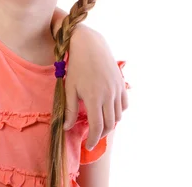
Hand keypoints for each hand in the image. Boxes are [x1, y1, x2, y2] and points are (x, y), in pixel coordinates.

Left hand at [64, 26, 127, 149]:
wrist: (89, 45)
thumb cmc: (75, 66)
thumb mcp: (69, 88)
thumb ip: (68, 109)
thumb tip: (66, 127)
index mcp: (93, 98)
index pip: (97, 127)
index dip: (93, 139)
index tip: (88, 145)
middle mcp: (108, 96)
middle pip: (110, 124)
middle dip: (102, 134)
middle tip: (94, 136)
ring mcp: (117, 90)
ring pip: (118, 116)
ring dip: (111, 123)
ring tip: (100, 124)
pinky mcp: (122, 84)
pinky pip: (124, 105)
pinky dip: (119, 112)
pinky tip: (109, 111)